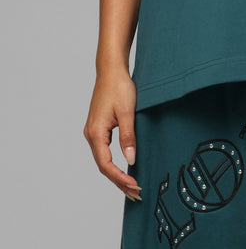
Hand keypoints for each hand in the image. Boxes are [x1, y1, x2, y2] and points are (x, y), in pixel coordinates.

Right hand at [83, 67, 142, 201]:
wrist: (111, 70)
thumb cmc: (119, 87)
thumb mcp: (127, 112)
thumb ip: (128, 136)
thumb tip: (131, 160)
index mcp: (96, 133)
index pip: (106, 164)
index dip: (120, 178)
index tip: (135, 186)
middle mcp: (91, 135)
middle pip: (103, 166)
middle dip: (119, 181)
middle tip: (136, 194)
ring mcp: (94, 132)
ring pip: (104, 160)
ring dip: (117, 175)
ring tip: (132, 188)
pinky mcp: (99, 128)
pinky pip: (104, 152)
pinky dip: (114, 164)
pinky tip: (124, 169)